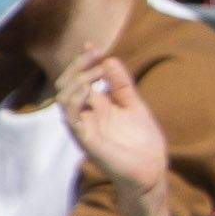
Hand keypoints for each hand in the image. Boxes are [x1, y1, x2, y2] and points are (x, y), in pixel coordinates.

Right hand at [63, 55, 173, 194]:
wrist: (151, 169)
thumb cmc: (141, 140)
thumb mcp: (134, 105)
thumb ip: (122, 85)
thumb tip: (110, 58)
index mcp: (96, 106)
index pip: (80, 78)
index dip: (83, 61)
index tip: (93, 45)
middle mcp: (86, 114)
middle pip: (66, 85)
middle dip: (77, 66)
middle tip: (93, 54)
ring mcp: (83, 127)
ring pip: (63, 100)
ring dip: (75, 81)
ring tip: (92, 72)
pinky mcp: (85, 140)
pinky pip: (71, 119)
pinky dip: (75, 102)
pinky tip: (86, 89)